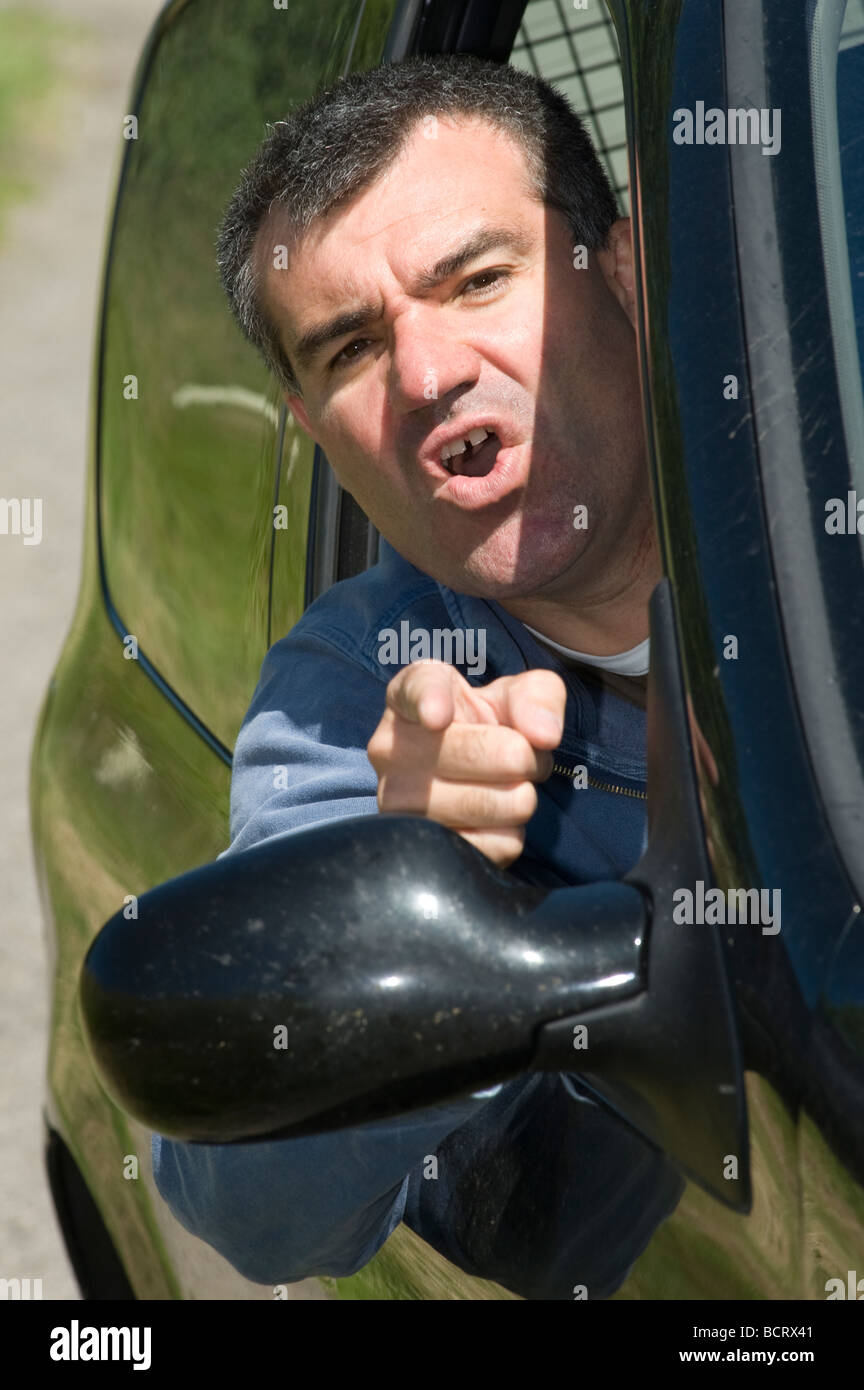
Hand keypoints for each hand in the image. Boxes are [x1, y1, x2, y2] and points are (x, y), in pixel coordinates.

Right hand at [367, 659, 566, 867]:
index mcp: (408, 698)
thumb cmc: (489, 726)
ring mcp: (396, 802)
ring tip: (510, 786)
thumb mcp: (515, 697)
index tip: (439, 716)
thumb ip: (538, 696)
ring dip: (522, 797)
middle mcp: (390, 747)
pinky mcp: (419, 846)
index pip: (414, 691)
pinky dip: (509, 834)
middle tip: (524, 758)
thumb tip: (544, 734)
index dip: (428, 702)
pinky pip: (489, 846)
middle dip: (525, 757)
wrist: (471, 778)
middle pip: (476, 753)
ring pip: (486, 804)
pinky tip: (494, 819)